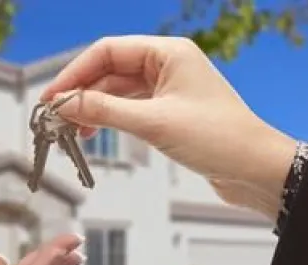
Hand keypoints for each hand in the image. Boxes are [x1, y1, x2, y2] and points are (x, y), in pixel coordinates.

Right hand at [41, 35, 296, 218]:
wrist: (256, 169)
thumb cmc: (216, 138)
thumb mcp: (153, 122)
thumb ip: (105, 110)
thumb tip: (64, 105)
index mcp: (167, 53)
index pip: (107, 51)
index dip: (75, 73)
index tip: (52, 97)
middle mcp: (166, 65)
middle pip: (109, 71)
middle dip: (81, 92)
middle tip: (54, 117)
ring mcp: (167, 89)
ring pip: (117, 92)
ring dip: (92, 108)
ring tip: (70, 131)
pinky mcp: (168, 112)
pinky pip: (128, 109)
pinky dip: (108, 119)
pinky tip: (92, 134)